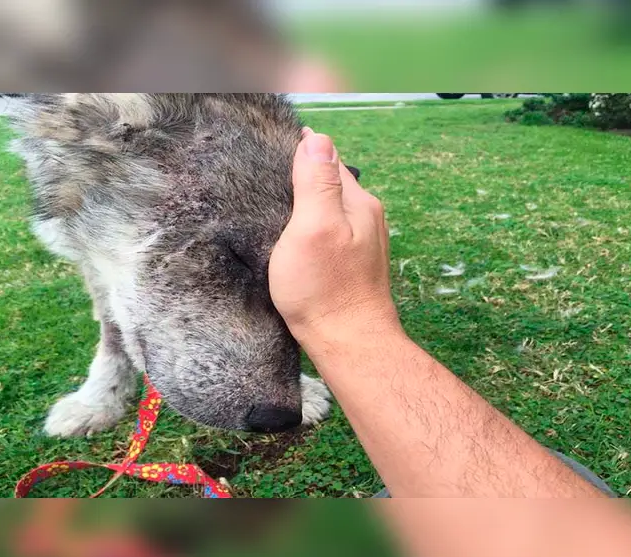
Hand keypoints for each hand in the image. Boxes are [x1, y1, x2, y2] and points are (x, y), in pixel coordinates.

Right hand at [269, 128, 401, 345]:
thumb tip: (318, 137)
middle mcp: (366, 218)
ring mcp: (362, 243)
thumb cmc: (327, 289)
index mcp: (358, 202)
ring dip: (306, 203)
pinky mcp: (351, 265)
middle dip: (302, 174)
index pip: (328, 159)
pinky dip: (310, 227)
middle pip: (330, 182)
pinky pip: (328, 232)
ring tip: (273, 202)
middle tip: (264, 172)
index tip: (270, 145)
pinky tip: (293, 236)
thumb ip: (318, 181)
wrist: (349, 345)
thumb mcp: (314, 227)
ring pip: (329, 209)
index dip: (300, 149)